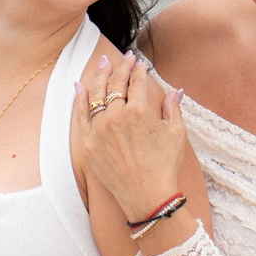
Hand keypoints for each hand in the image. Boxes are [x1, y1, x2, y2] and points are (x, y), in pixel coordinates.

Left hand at [77, 53, 187, 228]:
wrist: (148, 197)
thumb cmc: (165, 166)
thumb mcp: (176, 134)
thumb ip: (172, 108)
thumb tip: (176, 90)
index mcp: (139, 111)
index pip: (135, 82)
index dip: (137, 70)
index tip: (138, 63)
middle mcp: (116, 116)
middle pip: (115, 84)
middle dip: (120, 67)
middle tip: (123, 58)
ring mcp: (99, 130)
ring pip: (96, 95)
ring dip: (100, 76)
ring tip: (103, 63)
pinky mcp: (89, 144)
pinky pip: (81, 116)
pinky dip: (79, 99)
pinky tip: (80, 86)